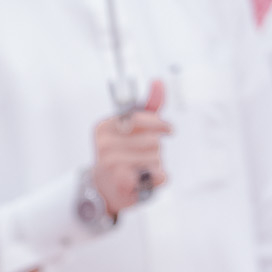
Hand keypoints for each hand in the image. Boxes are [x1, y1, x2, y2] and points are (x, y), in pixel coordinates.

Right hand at [92, 79, 169, 216]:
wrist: (104, 189)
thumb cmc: (120, 156)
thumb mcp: (130, 129)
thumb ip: (147, 107)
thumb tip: (159, 82)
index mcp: (104, 127)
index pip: (140, 118)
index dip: (159, 124)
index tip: (168, 131)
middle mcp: (105, 145)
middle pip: (152, 140)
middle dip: (156, 149)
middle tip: (144, 157)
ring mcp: (111, 164)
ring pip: (156, 158)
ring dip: (156, 164)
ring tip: (141, 169)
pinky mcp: (122, 182)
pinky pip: (156, 174)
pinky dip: (156, 178)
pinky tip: (144, 180)